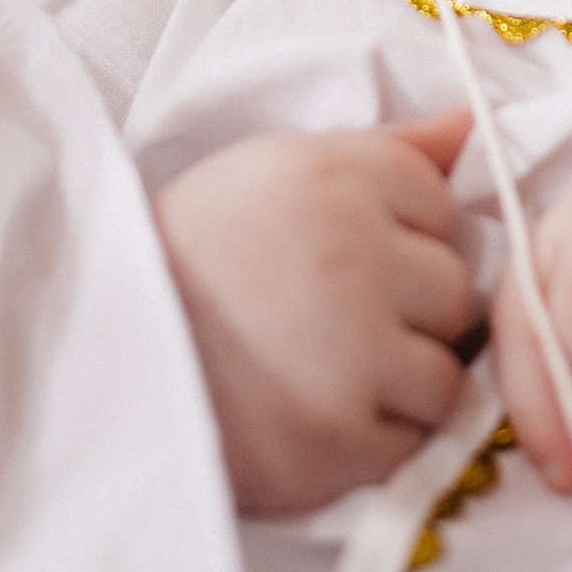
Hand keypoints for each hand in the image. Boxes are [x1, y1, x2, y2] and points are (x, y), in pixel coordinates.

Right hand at [155, 110, 481, 515]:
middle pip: (454, 293)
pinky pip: (410, 446)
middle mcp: (352, 255)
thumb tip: (472, 124)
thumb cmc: (196, 254)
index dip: (399, 233)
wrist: (100, 358)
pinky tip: (309, 416)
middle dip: (408, 312)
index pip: (439, 202)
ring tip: (320, 371)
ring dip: (398, 385)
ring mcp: (350, 353)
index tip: (338, 252)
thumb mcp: (275, 170)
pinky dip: (371, 444)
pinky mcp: (338, 439)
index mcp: (334, 176)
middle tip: (328, 319)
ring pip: (445, 377)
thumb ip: (385, 148)